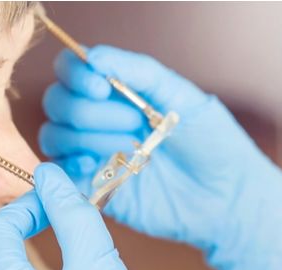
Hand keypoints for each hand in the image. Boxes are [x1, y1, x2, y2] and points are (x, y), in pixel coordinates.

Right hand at [39, 45, 281, 269]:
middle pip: (57, 101)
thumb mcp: (182, 97)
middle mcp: (101, 120)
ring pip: (54, 134)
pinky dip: (70, 164)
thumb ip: (140, 72)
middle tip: (134, 125)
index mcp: (121, 92)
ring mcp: (94, 153)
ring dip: (87, 137)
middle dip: (90, 111)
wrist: (226, 199)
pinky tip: (100, 166)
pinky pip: (59, 171)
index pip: (72, 69)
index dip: (76, 74)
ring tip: (131, 149)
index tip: (100, 86)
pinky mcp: (93, 186)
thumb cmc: (214, 144)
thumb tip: (95, 57)